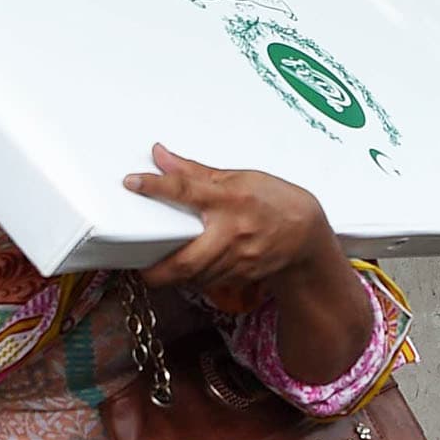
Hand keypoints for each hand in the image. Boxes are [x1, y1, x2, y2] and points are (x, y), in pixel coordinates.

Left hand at [123, 147, 341, 297]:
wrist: (306, 235)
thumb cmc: (274, 202)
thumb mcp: (240, 177)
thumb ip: (196, 172)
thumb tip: (162, 157)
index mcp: (230, 198)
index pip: (186, 189)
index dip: (156, 186)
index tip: (132, 182)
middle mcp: (232, 231)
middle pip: (187, 261)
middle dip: (159, 271)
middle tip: (140, 268)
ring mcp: (238, 259)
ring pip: (196, 277)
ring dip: (174, 276)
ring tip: (158, 269)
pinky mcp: (241, 277)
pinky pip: (208, 282)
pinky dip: (192, 279)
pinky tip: (186, 271)